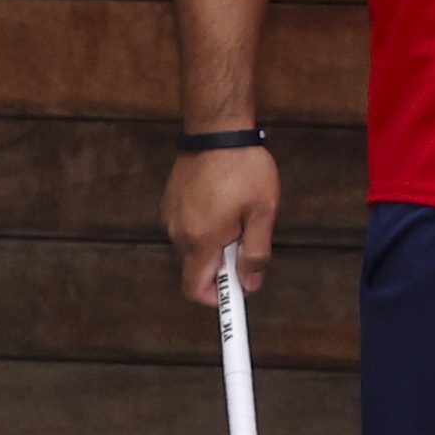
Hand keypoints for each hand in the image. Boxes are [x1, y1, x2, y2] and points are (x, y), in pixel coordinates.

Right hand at [168, 142, 277, 308]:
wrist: (217, 132)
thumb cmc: (244, 170)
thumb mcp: (263, 214)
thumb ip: (256, 253)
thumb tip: (249, 284)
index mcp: (202, 240)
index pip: (197, 288)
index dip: (217, 300)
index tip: (235, 302)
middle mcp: (179, 233)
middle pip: (200, 268)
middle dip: (225, 263)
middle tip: (249, 236)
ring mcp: (171, 218)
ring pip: (196, 247)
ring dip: (218, 241)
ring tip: (238, 211)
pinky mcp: (170, 204)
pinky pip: (190, 228)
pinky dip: (208, 226)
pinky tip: (224, 201)